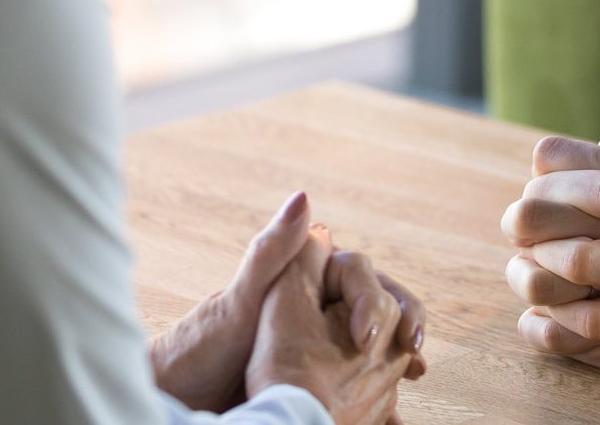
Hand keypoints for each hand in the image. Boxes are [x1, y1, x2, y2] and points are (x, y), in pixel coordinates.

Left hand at [150, 193, 425, 411]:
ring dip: (393, 363)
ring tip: (411, 382)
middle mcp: (313, 307)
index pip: (362, 280)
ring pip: (369, 348)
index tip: (389, 336)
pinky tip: (388, 411)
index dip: (386, 303)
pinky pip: (350, 380)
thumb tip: (304, 197)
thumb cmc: (204, 346)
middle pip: (375, 312)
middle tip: (416, 361)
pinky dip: (373, 393)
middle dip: (401, 333)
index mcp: (302, 280)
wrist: (183, 394)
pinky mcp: (309, 373)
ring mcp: (314, 341)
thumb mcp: (243, 300)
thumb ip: (271, 252)